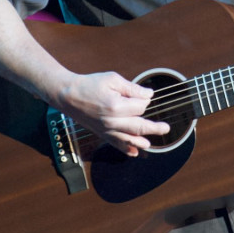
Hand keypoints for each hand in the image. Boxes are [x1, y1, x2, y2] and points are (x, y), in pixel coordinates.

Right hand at [49, 71, 170, 156]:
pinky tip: (134, 153)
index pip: (140, 107)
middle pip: (138, 127)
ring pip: (128, 139)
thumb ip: (132, 88)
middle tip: (166, 128)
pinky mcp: (101, 133)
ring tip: (151, 144)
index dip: (144, 101)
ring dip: (141, 142)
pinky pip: (115, 144)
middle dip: (154, 128)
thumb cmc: (90, 84)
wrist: (68, 95)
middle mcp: (111, 121)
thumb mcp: (112, 79)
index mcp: (115, 106)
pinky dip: (125, 149)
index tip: (143, 96)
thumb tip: (149, 95)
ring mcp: (106, 129)